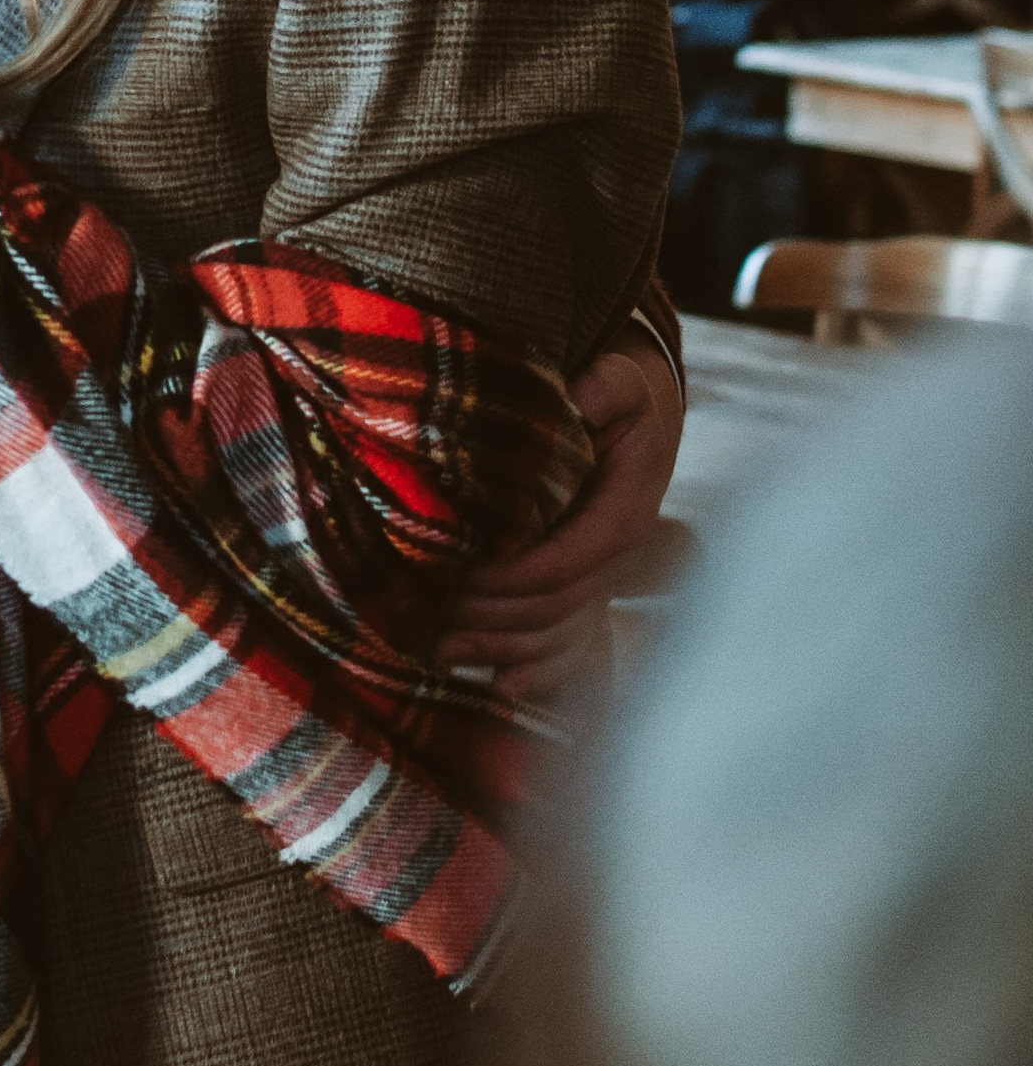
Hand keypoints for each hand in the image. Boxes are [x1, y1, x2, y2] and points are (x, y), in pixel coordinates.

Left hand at [440, 328, 683, 692]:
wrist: (636, 408)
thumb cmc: (619, 392)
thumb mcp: (621, 379)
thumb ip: (607, 387)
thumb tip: (582, 393)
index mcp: (627, 508)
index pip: (572, 560)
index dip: (517, 573)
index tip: (461, 571)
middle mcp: (616, 553)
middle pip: (558, 605)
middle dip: (494, 614)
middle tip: (428, 610)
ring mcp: (602, 576)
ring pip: (558, 633)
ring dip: (500, 646)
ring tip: (436, 647)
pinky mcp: (583, 587)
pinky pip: (571, 644)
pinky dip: (538, 670)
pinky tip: (499, 686)